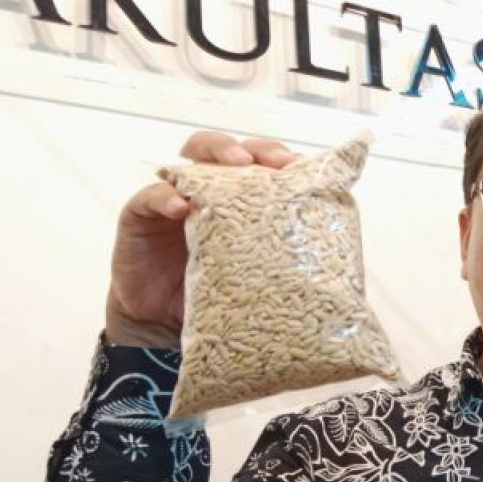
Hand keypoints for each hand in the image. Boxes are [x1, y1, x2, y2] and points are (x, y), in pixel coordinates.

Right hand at [105, 131, 298, 347]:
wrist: (167, 332)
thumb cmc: (221, 297)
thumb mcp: (261, 273)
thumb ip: (286, 252)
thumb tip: (341, 248)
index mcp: (245, 202)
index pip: (265, 165)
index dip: (282, 159)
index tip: (300, 166)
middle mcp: (212, 193)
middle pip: (232, 151)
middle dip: (253, 148)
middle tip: (268, 161)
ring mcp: (177, 199)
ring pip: (193, 158)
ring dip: (214, 153)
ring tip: (233, 163)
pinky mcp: (141, 216)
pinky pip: (151, 197)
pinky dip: (166, 198)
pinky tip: (182, 209)